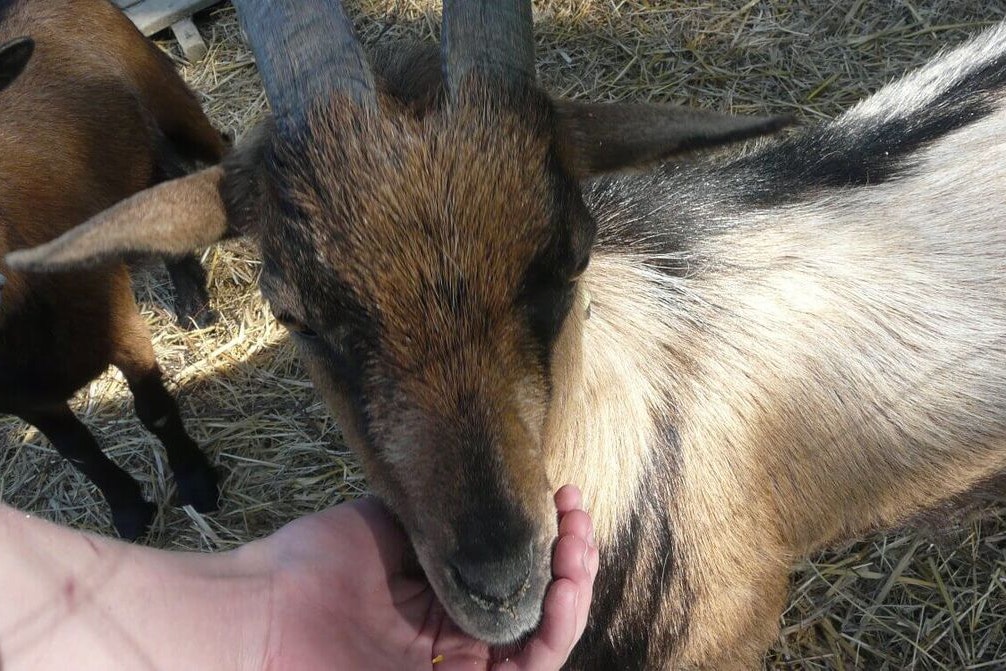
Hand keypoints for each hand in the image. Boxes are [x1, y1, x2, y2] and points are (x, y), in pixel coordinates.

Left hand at [254, 485, 598, 669]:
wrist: (259, 613)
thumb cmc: (309, 566)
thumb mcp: (385, 524)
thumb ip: (438, 520)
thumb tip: (487, 494)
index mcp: (440, 603)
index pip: (514, 577)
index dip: (546, 538)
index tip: (564, 494)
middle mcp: (456, 641)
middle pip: (537, 609)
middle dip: (570, 561)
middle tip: (578, 516)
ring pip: (541, 642)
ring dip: (572, 594)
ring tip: (579, 548)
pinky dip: (554, 633)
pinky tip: (564, 586)